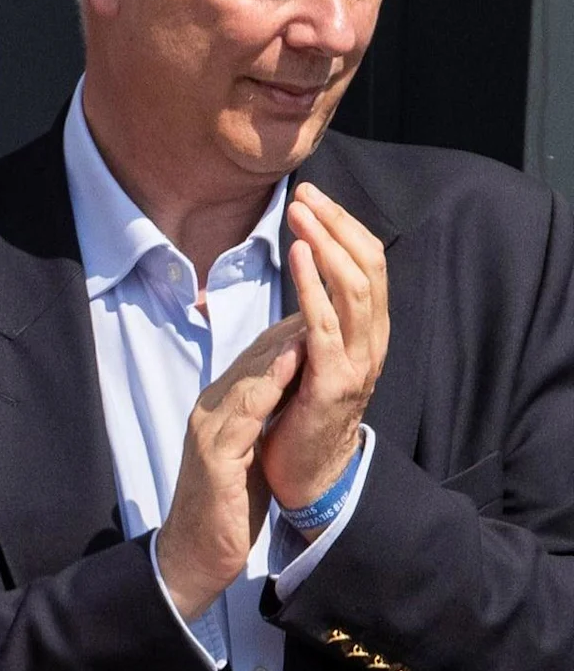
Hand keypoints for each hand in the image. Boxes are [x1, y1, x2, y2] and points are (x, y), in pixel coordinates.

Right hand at [159, 316, 305, 617]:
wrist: (196, 553)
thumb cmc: (227, 504)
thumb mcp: (247, 448)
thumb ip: (262, 414)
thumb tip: (291, 385)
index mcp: (219, 408)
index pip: (257, 358)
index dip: (292, 330)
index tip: (329, 306)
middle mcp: (209, 411)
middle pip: (252, 358)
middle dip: (290, 325)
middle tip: (325, 295)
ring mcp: (208, 432)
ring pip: (247, 376)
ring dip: (282, 345)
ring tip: (314, 317)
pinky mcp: (214, 457)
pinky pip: (243, 412)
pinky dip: (268, 383)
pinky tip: (291, 363)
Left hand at [266, 185, 389, 511]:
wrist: (307, 476)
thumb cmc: (303, 414)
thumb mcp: (313, 356)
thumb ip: (316, 321)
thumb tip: (304, 277)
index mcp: (368, 332)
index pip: (367, 265)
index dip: (344, 227)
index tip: (315, 198)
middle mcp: (372, 340)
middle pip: (366, 265)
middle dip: (336, 225)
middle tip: (307, 194)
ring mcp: (357, 361)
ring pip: (352, 287)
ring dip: (325, 245)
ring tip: (301, 214)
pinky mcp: (332, 382)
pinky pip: (325, 324)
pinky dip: (312, 286)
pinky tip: (298, 256)